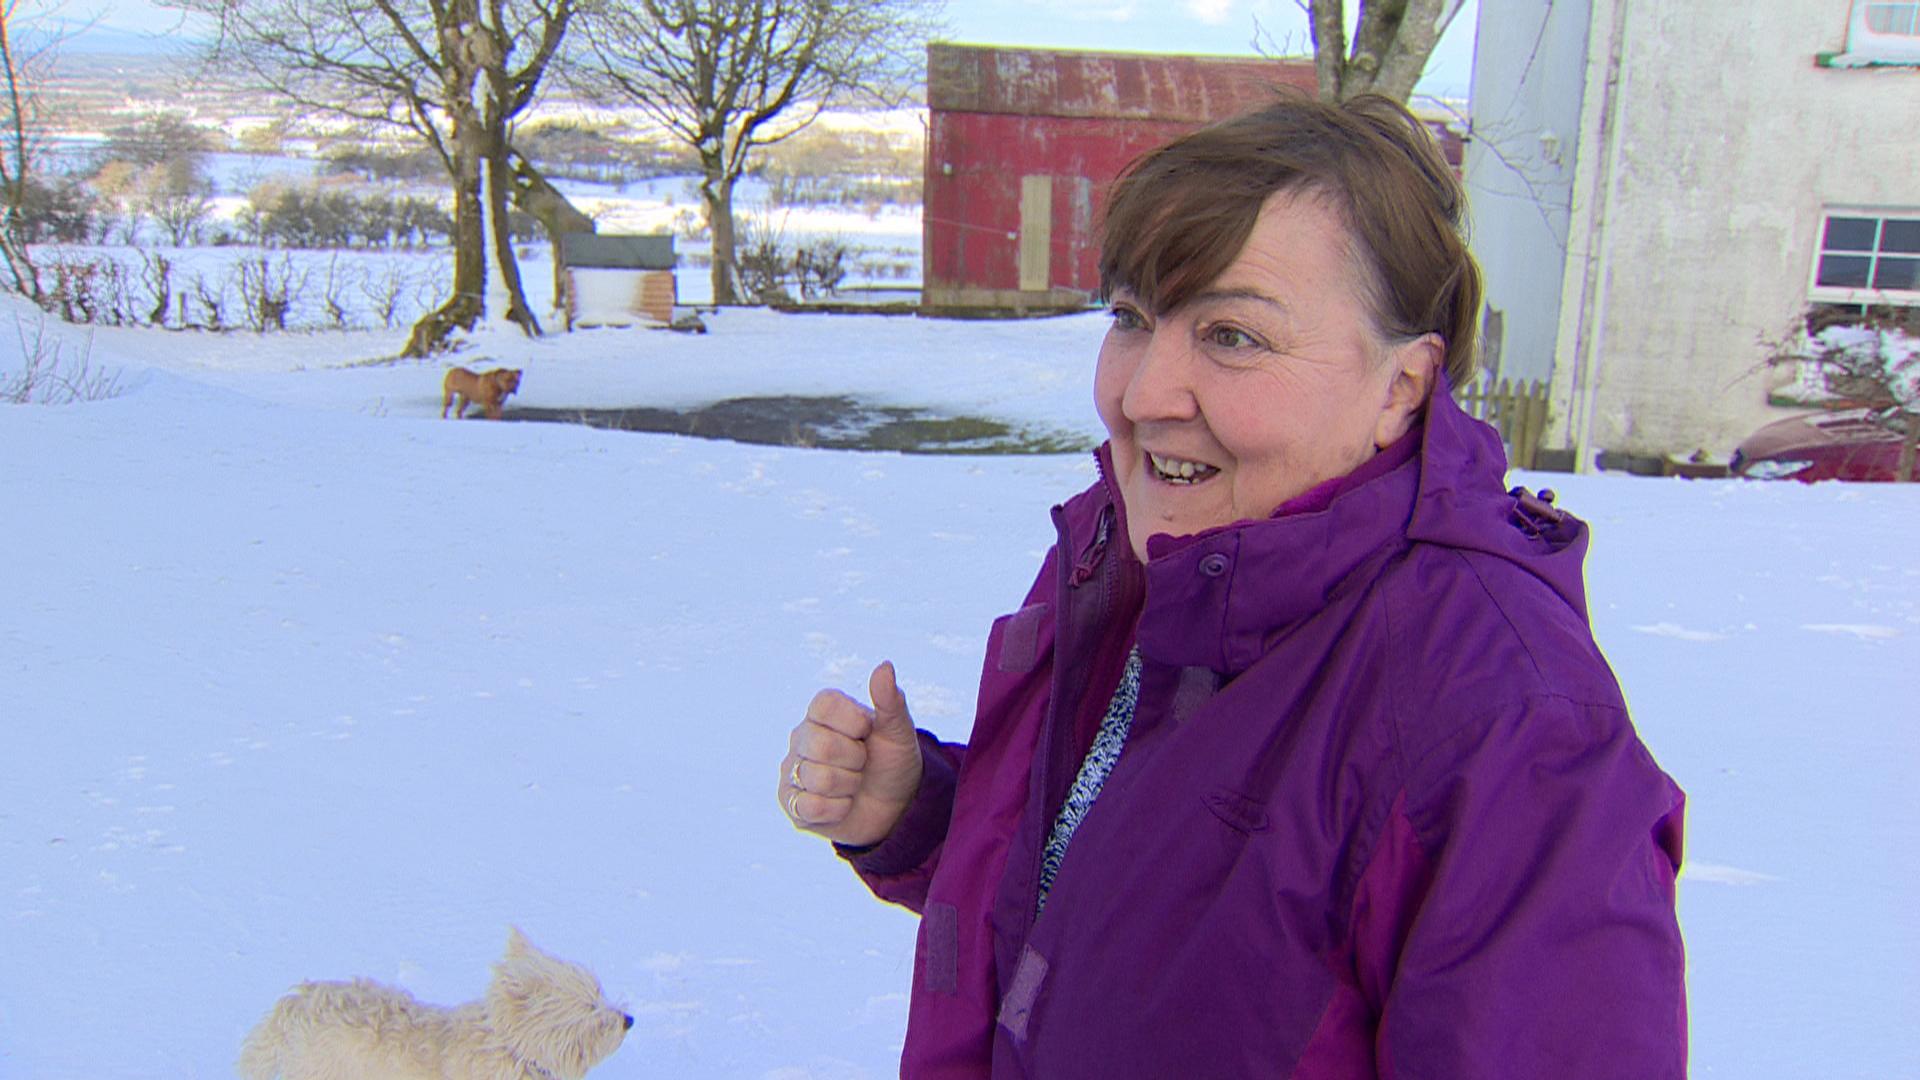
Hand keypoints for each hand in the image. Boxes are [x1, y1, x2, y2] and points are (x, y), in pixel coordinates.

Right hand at [779, 661, 923, 846]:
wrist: (895, 806)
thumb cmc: (892, 762)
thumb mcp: (899, 732)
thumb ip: (890, 700)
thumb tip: (885, 665)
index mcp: (823, 712)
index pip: (824, 705)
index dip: (853, 722)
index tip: (868, 732)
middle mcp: (801, 737)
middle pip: (821, 746)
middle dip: (855, 760)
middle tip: (862, 764)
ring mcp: (793, 770)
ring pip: (819, 779)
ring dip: (849, 787)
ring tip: (853, 784)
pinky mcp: (792, 804)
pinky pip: (811, 806)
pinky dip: (838, 808)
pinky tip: (842, 804)